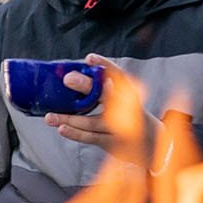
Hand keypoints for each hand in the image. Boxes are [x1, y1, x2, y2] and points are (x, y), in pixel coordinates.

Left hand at [46, 54, 161, 165]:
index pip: (119, 76)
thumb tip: (72, 76)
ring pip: (93, 122)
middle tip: (68, 78)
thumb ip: (103, 89)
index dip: (106, 65)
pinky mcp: (112, 143)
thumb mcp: (123, 99)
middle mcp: (127, 110)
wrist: (152, 144)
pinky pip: (92, 138)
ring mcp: (120, 128)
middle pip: (108, 97)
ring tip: (50, 116)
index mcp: (129, 94)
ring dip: (70, 118)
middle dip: (88, 86)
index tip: (90, 58)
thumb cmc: (129, 115)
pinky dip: (76, 134)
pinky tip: (61, 128)